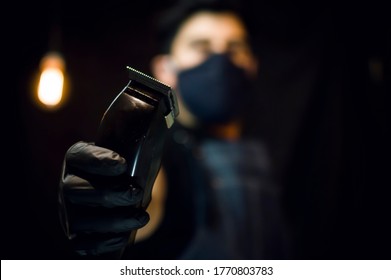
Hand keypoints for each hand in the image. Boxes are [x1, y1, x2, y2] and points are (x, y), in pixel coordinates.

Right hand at [58, 141, 148, 256]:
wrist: (122, 189)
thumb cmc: (128, 167)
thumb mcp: (131, 148)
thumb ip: (136, 133)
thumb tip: (157, 117)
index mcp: (78, 158)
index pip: (78, 156)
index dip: (97, 161)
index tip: (122, 164)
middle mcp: (68, 183)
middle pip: (74, 190)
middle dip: (109, 194)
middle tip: (135, 192)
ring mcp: (69, 211)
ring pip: (79, 220)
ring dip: (114, 221)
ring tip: (141, 217)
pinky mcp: (77, 234)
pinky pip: (81, 244)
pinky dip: (103, 242)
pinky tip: (124, 236)